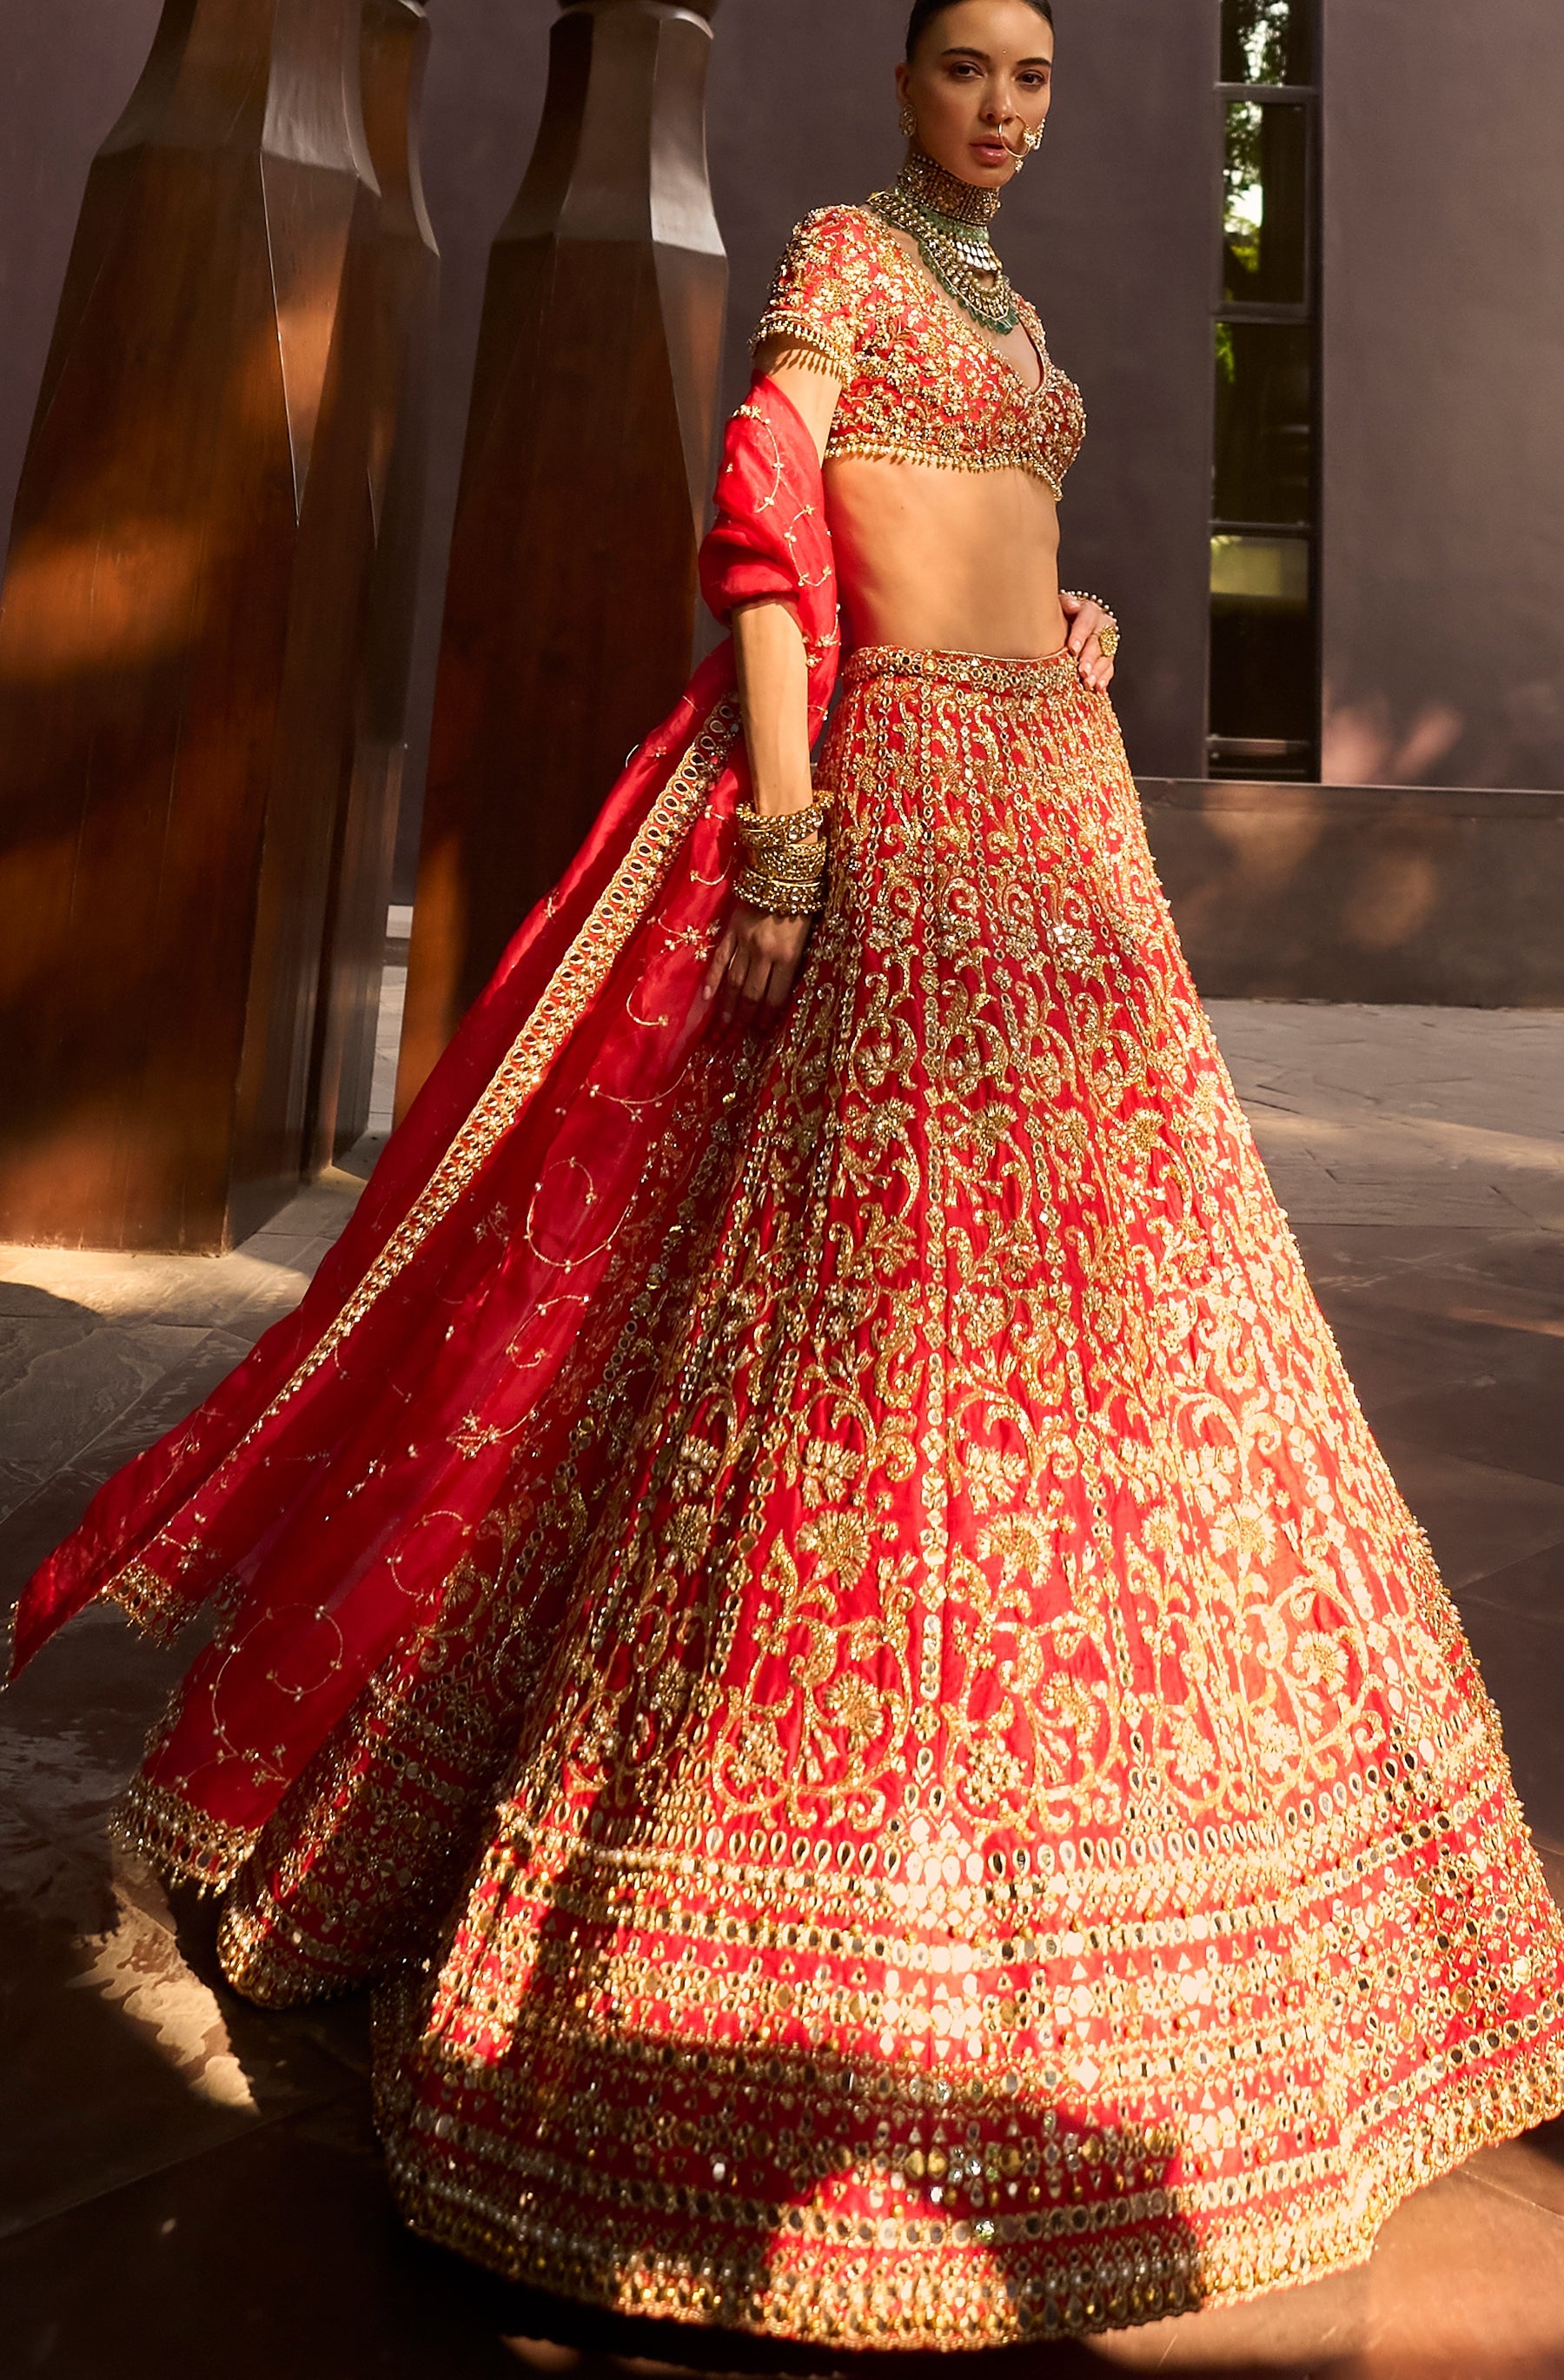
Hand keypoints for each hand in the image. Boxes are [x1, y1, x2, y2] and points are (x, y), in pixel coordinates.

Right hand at [701, 904, 811, 1031]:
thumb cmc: (803, 902)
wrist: (783, 869)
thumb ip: (793, 962)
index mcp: (789, 955)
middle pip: (752, 994)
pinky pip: (720, 959)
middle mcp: (765, 953)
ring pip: (734, 982)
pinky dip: (713, 980)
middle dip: (745, 1019)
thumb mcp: (808, 935)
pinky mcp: (731, 930)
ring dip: (728, 1007)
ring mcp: (745, 942)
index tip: (761, 1032)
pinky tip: (707, 999)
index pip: (776, 997)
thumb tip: (780, 991)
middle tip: (738, 1039)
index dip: (767, 1017)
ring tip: (723, 1028)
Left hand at [1060, 591, 1116, 693]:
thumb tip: (1073, 606)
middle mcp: (1100, 624)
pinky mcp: (1106, 657)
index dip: (1081, 633)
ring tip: (1088, 683)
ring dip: (1098, 671)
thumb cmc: (1056, 617)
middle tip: (1082, 671)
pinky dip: (1103, 678)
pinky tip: (1098, 688)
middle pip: (1099, 639)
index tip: (1072, 649)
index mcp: (1088, 610)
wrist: (1061, 626)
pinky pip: (1109, 668)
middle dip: (1091, 657)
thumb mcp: (1055, 607)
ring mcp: (1105, 642)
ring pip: (1106, 655)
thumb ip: (1063, 604)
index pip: (1088, 618)